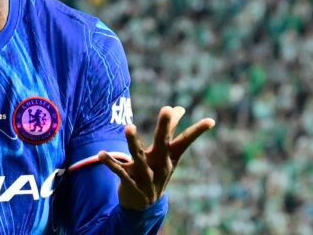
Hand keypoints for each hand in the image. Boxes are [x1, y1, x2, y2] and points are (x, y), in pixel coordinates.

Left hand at [98, 106, 214, 209]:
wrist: (143, 206)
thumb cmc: (156, 171)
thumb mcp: (166, 154)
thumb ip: (169, 131)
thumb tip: (178, 107)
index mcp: (170, 157)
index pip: (185, 142)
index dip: (197, 131)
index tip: (211, 121)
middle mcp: (160, 165)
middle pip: (163, 143)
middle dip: (165, 127)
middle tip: (167, 109)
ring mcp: (145, 175)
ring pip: (139, 157)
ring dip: (133, 142)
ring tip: (129, 126)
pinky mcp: (130, 183)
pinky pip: (119, 171)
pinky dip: (110, 162)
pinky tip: (101, 154)